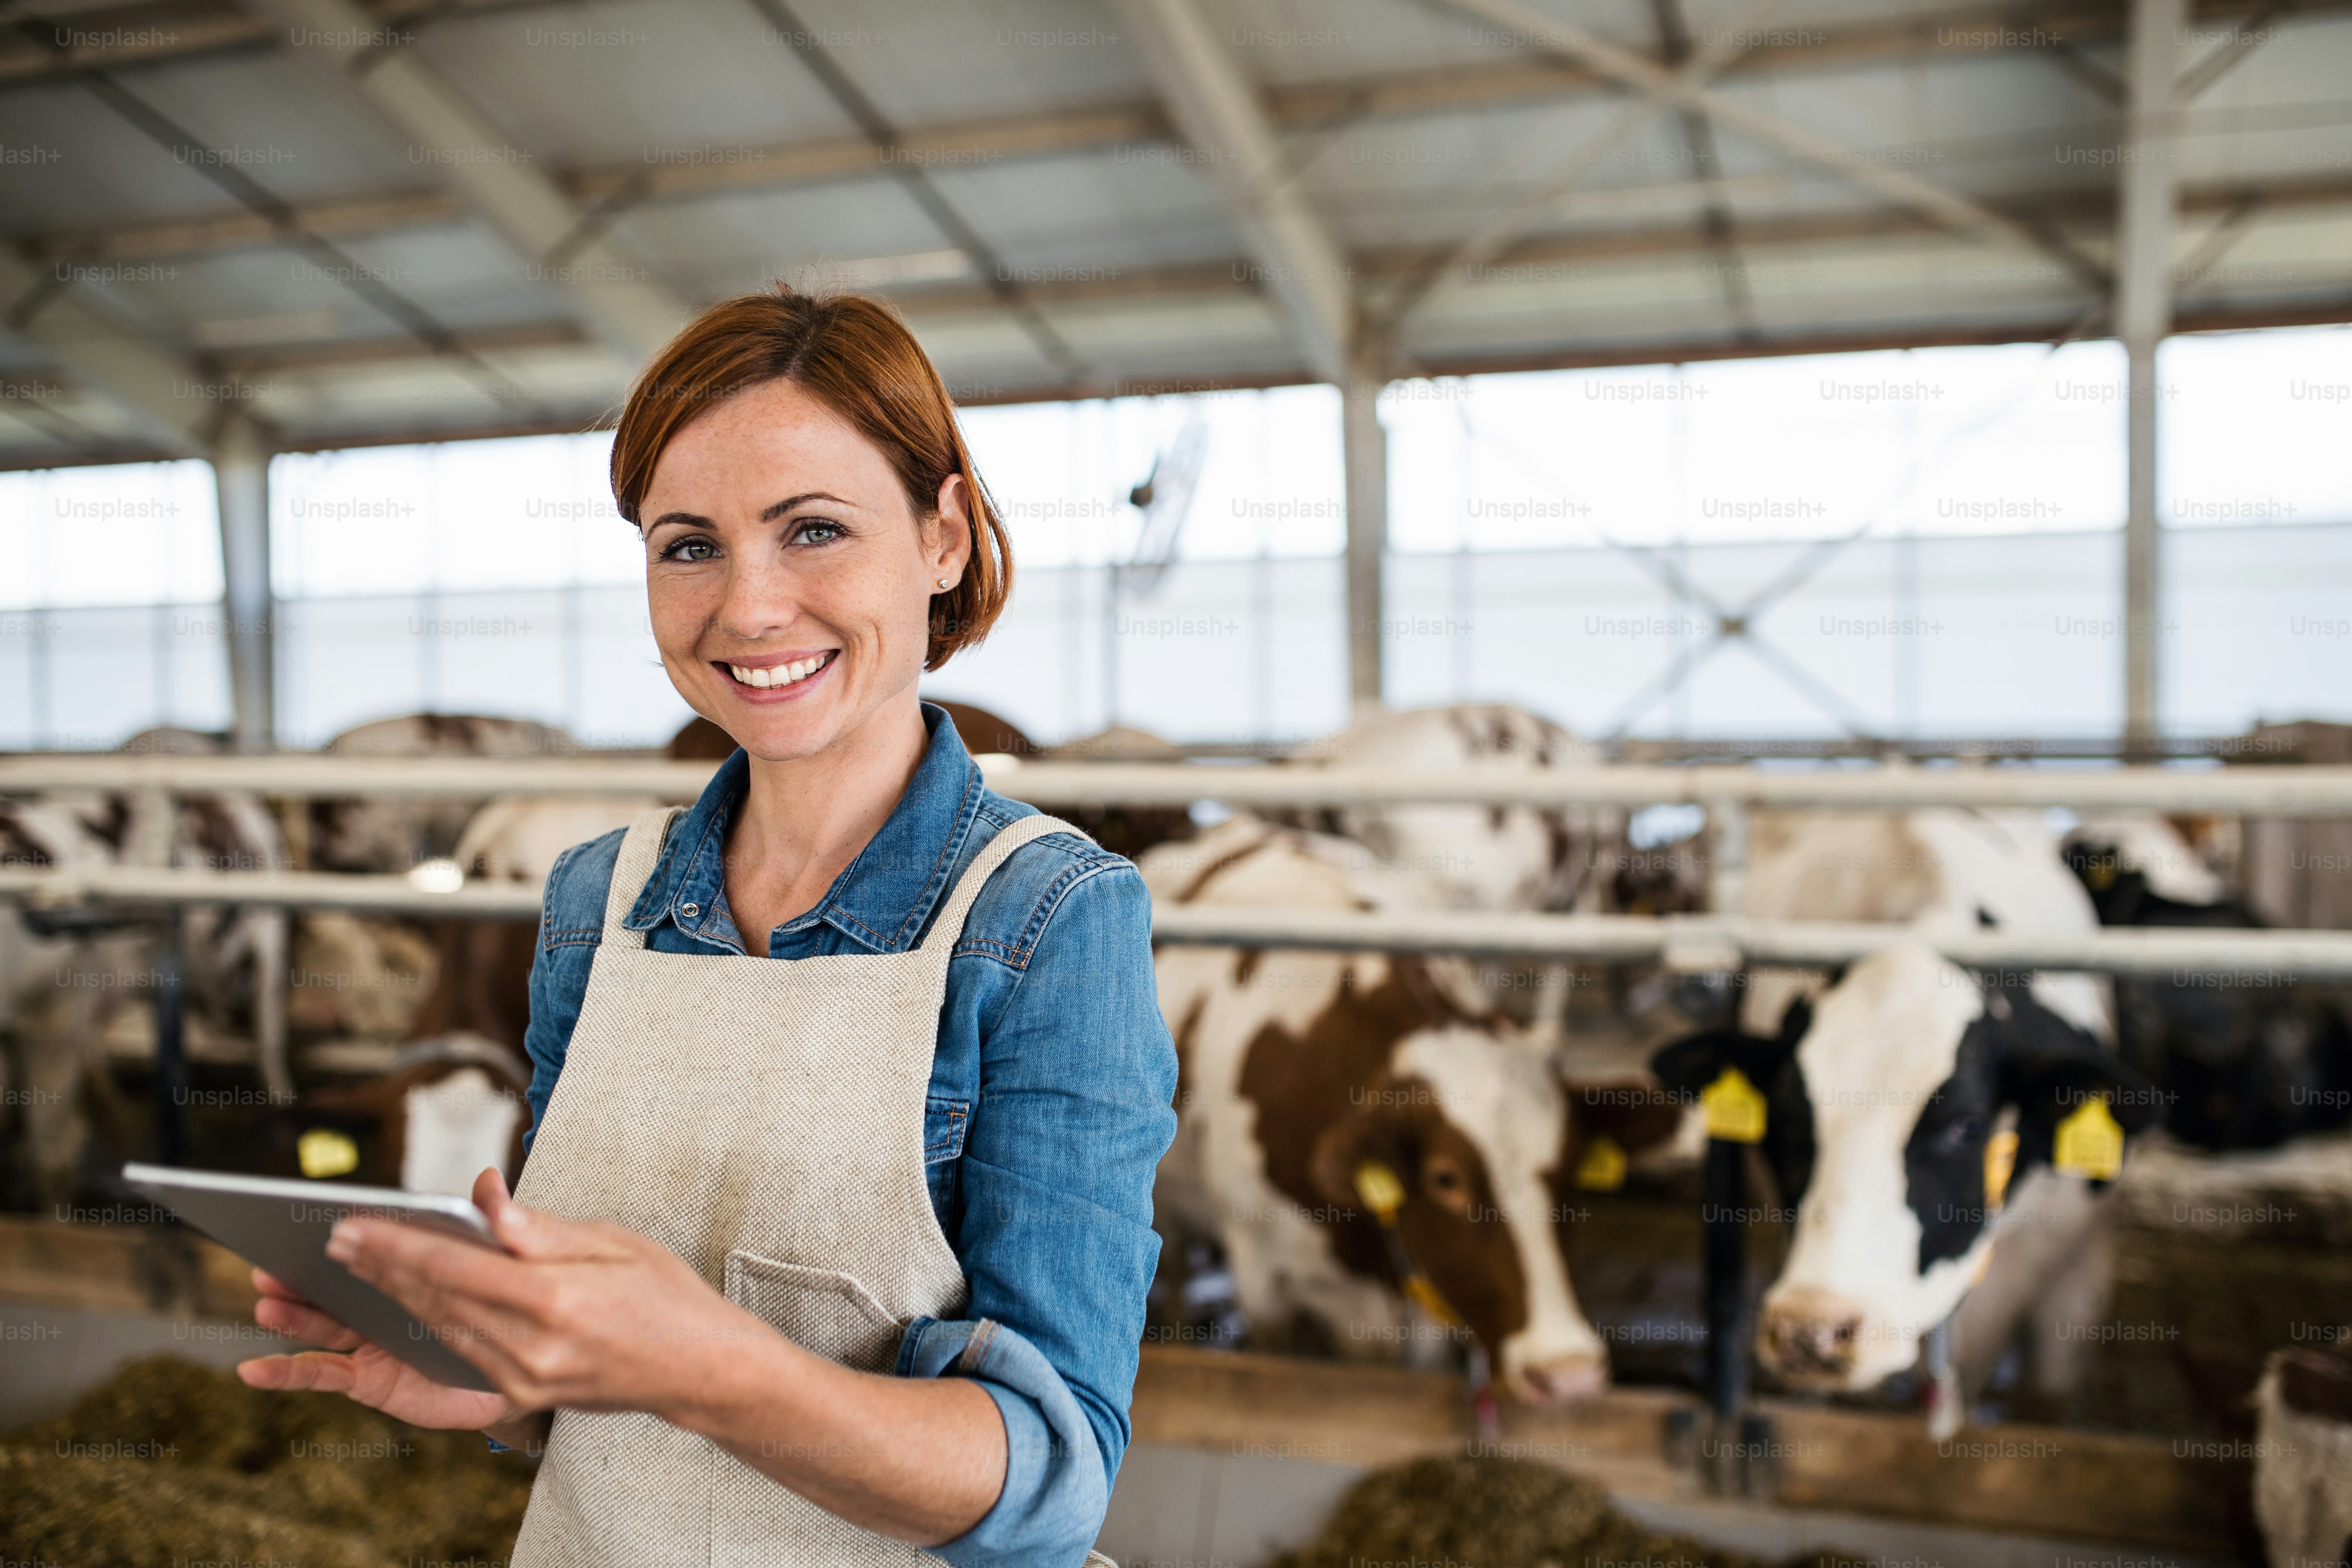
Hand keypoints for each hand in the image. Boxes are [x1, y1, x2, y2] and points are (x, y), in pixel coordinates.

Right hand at [236, 1248, 517, 1431]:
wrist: (526, 1370)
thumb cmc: (515, 1310)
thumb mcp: (522, 1262)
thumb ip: (506, 1223)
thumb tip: (490, 1180)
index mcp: (414, 1265)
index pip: (379, 1247)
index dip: (354, 1237)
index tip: (322, 1223)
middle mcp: (383, 1299)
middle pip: (337, 1282)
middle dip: (302, 1272)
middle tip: (270, 1258)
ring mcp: (371, 1339)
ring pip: (323, 1324)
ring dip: (291, 1314)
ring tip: (267, 1302)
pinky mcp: (368, 1377)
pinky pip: (321, 1374)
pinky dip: (285, 1371)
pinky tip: (253, 1370)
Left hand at [319, 1165, 780, 1419]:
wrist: (699, 1370)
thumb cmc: (665, 1296)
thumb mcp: (613, 1242)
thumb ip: (539, 1226)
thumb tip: (483, 1194)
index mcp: (555, 1301)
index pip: (453, 1268)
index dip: (395, 1245)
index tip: (353, 1226)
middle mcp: (532, 1348)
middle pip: (434, 1301)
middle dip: (379, 1268)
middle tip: (335, 1241)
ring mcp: (524, 1379)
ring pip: (440, 1330)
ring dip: (391, 1297)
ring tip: (353, 1269)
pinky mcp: (522, 1395)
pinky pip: (461, 1354)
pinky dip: (426, 1325)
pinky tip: (402, 1304)